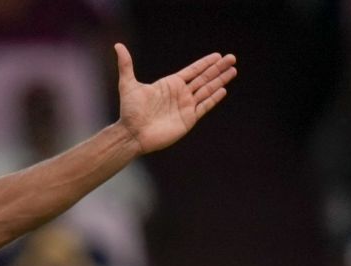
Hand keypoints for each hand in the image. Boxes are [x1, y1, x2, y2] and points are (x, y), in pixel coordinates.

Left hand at [115, 43, 236, 154]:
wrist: (132, 134)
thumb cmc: (129, 111)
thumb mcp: (127, 85)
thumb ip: (126, 65)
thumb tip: (118, 46)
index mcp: (170, 85)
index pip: (192, 71)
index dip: (205, 63)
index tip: (218, 55)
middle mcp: (180, 94)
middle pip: (204, 78)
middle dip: (218, 68)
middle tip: (232, 58)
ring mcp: (185, 107)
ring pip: (207, 90)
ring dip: (220, 80)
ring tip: (233, 70)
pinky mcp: (188, 119)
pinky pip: (204, 107)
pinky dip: (213, 98)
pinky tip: (223, 90)